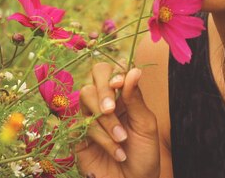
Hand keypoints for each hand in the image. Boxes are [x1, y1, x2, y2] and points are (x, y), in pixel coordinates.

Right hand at [76, 63, 159, 177]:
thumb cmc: (143, 153)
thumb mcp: (145, 124)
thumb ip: (136, 98)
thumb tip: (134, 70)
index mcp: (124, 95)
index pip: (114, 71)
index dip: (114, 73)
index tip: (120, 83)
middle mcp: (105, 101)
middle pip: (95, 76)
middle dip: (103, 90)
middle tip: (111, 109)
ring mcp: (90, 116)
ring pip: (86, 97)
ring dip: (105, 120)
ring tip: (122, 139)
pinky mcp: (78, 133)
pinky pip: (83, 124)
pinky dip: (102, 138)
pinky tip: (117, 152)